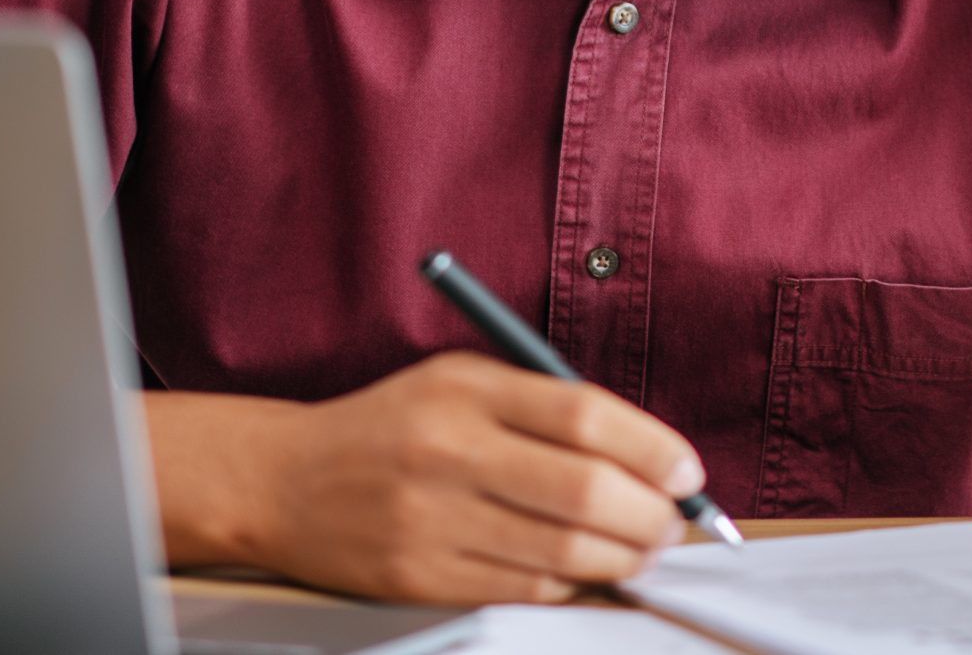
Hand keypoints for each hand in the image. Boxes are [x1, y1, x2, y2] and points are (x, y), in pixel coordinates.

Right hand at [145, 352, 705, 603]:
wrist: (283, 481)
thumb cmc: (394, 425)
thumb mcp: (462, 382)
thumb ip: (545, 406)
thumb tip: (648, 455)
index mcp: (467, 388)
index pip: (586, 416)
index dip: (654, 449)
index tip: (688, 473)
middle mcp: (449, 450)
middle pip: (586, 492)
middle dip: (653, 517)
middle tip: (675, 524)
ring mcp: (432, 520)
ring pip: (564, 553)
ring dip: (625, 559)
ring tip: (643, 551)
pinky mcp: (420, 577)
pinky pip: (525, 590)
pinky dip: (571, 584)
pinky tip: (583, 570)